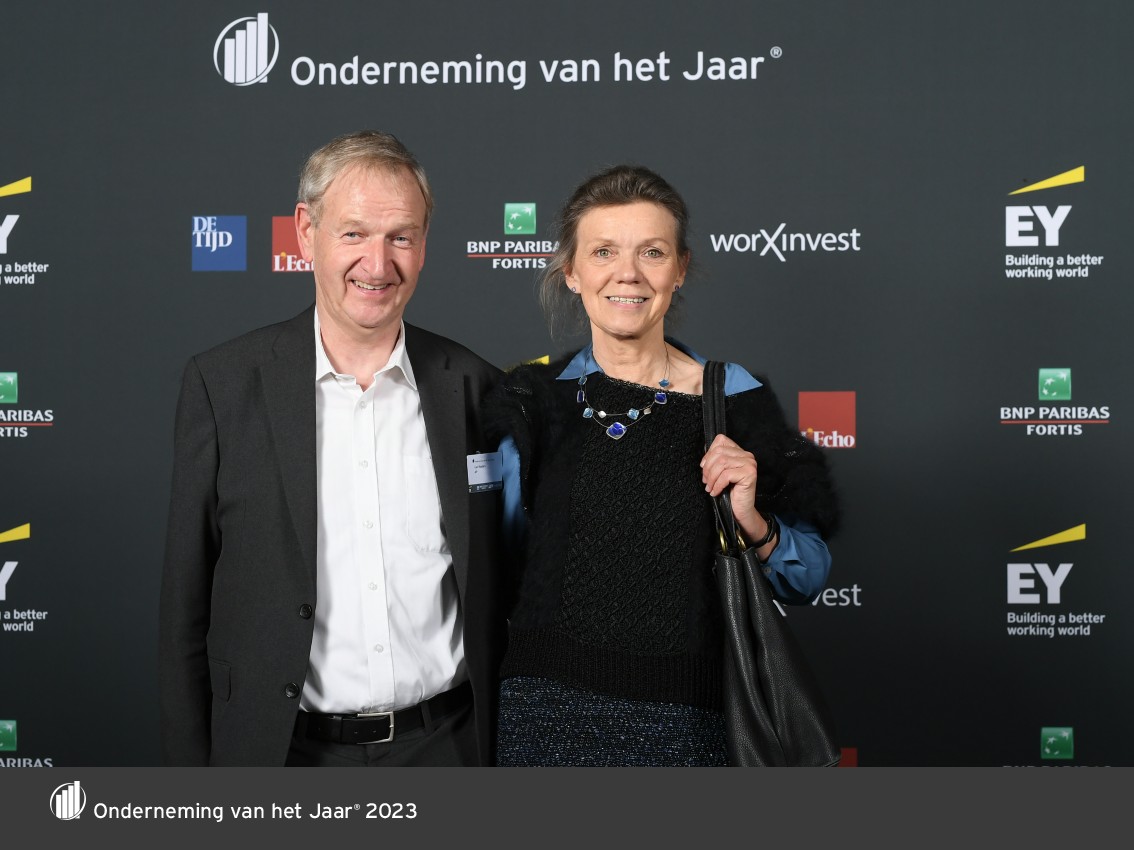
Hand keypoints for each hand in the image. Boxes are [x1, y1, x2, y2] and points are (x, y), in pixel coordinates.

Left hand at [700, 434, 772, 549]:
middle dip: (708, 468)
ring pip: (721, 463)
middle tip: (705, 481)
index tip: (704, 468)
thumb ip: (715, 462)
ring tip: (709, 487)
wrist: (740, 510)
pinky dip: (717, 484)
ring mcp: (749, 463)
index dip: (709, 453)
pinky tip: (715, 492)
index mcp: (740, 452)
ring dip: (711, 477)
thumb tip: (704, 460)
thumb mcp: (719, 473)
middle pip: (719, 452)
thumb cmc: (729, 492)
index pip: (721, 440)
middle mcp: (747, 455)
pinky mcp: (749, 474)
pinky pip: (726, 475)